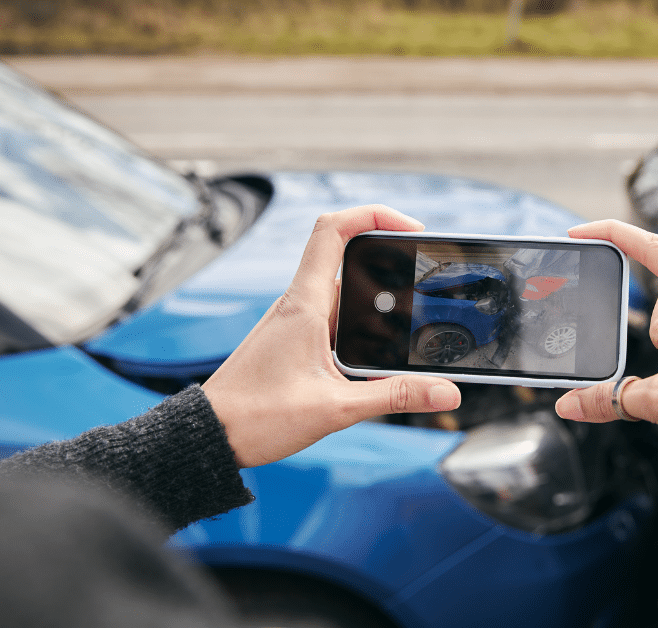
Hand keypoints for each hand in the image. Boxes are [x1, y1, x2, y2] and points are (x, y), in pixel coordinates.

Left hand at [202, 206, 460, 467]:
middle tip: (424, 289)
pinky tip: (377, 360)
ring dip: (377, 307)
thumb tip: (448, 392)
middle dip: (390, 270)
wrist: (209, 436)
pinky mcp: (293, 340)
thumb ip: (395, 397)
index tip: (411, 229)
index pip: (334, 230)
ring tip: (407, 333)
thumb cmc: (256, 418)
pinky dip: (361, 329)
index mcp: (304, 304)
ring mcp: (294, 321)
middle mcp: (298, 304)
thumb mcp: (336, 409)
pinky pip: (334, 319)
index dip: (375, 214)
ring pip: (344, 295)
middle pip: (348, 260)